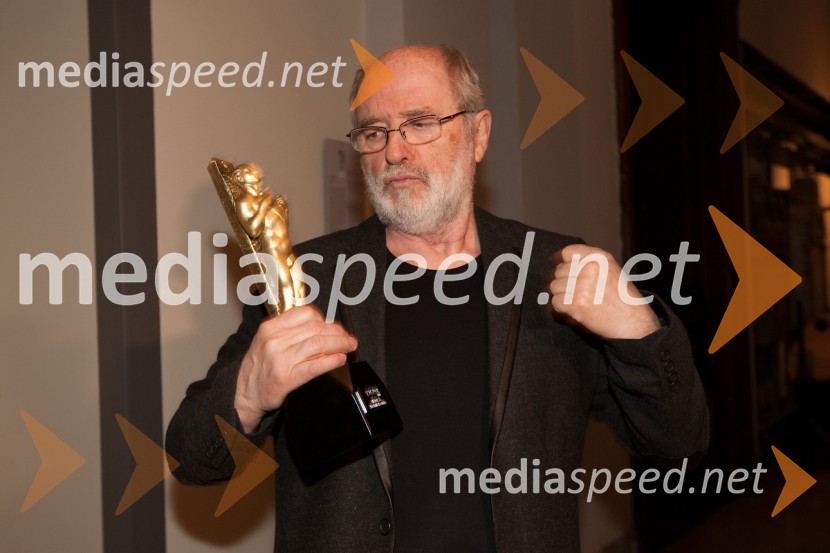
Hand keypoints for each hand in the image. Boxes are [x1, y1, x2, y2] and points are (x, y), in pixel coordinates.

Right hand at [234, 305, 357, 432]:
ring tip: (349, 347)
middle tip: (348, 338)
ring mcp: (280, 358)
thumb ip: (290, 331)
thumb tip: (323, 326)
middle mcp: (275, 340)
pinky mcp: (286, 377)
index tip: (334, 326)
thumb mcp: (268, 341)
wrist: (246, 395)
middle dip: (338, 332)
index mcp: (271, 327)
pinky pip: (315, 366)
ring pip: (319, 344)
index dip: (326, 319)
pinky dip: (332, 361)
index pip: (306, 313)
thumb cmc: (260, 367)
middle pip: (316, 328)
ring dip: (340, 344)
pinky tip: (340, 360)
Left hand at [549, 245, 659, 339]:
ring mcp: (583, 284)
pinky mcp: (577, 302)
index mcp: (599, 257)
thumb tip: (560, 263)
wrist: (634, 323)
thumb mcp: (611, 270)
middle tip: (577, 293)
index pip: (568, 252)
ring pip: (555, 286)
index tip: (566, 273)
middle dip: (564, 283)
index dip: (565, 264)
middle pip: (559, 270)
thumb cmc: (623, 299)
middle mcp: (590, 267)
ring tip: (578, 302)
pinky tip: (575, 311)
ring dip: (562, 296)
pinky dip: (562, 309)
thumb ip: (589, 264)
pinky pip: (556, 302)